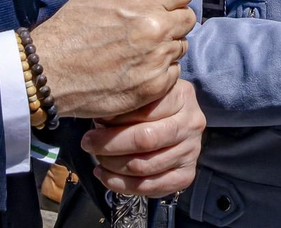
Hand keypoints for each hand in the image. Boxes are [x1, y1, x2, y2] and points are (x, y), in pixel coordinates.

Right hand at [30, 0, 194, 118]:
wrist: (48, 72)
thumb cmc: (69, 29)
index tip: (163, 1)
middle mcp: (154, 26)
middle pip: (187, 18)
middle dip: (172, 19)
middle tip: (150, 27)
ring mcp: (157, 58)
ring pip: (181, 46)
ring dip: (166, 46)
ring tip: (138, 50)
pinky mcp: (154, 85)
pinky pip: (173, 72)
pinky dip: (160, 71)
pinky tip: (136, 69)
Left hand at [82, 79, 204, 197]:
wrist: (179, 125)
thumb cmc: (153, 105)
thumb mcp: (145, 93)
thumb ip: (128, 101)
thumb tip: (99, 114)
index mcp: (182, 96)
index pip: (145, 109)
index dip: (116, 117)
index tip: (96, 119)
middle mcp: (192, 123)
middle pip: (145, 139)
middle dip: (110, 144)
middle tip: (88, 143)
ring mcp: (192, 151)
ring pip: (144, 165)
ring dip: (113, 166)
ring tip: (97, 158)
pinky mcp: (186, 175)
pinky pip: (150, 186)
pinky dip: (122, 185)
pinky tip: (106, 176)